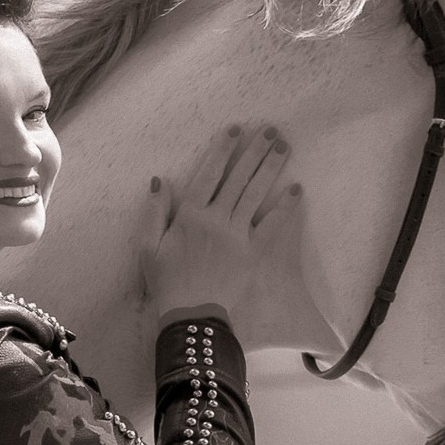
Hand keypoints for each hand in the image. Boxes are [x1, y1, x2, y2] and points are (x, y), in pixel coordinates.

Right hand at [142, 124, 309, 332]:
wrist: (190, 315)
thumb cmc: (166, 282)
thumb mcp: (148, 247)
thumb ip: (153, 212)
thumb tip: (160, 180)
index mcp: (189, 214)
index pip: (209, 172)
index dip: (223, 149)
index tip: (236, 129)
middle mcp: (215, 218)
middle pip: (238, 177)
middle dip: (255, 151)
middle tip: (270, 130)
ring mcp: (236, 234)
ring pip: (256, 193)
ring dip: (271, 168)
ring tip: (284, 147)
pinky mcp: (251, 251)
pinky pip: (272, 224)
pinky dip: (285, 206)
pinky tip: (296, 189)